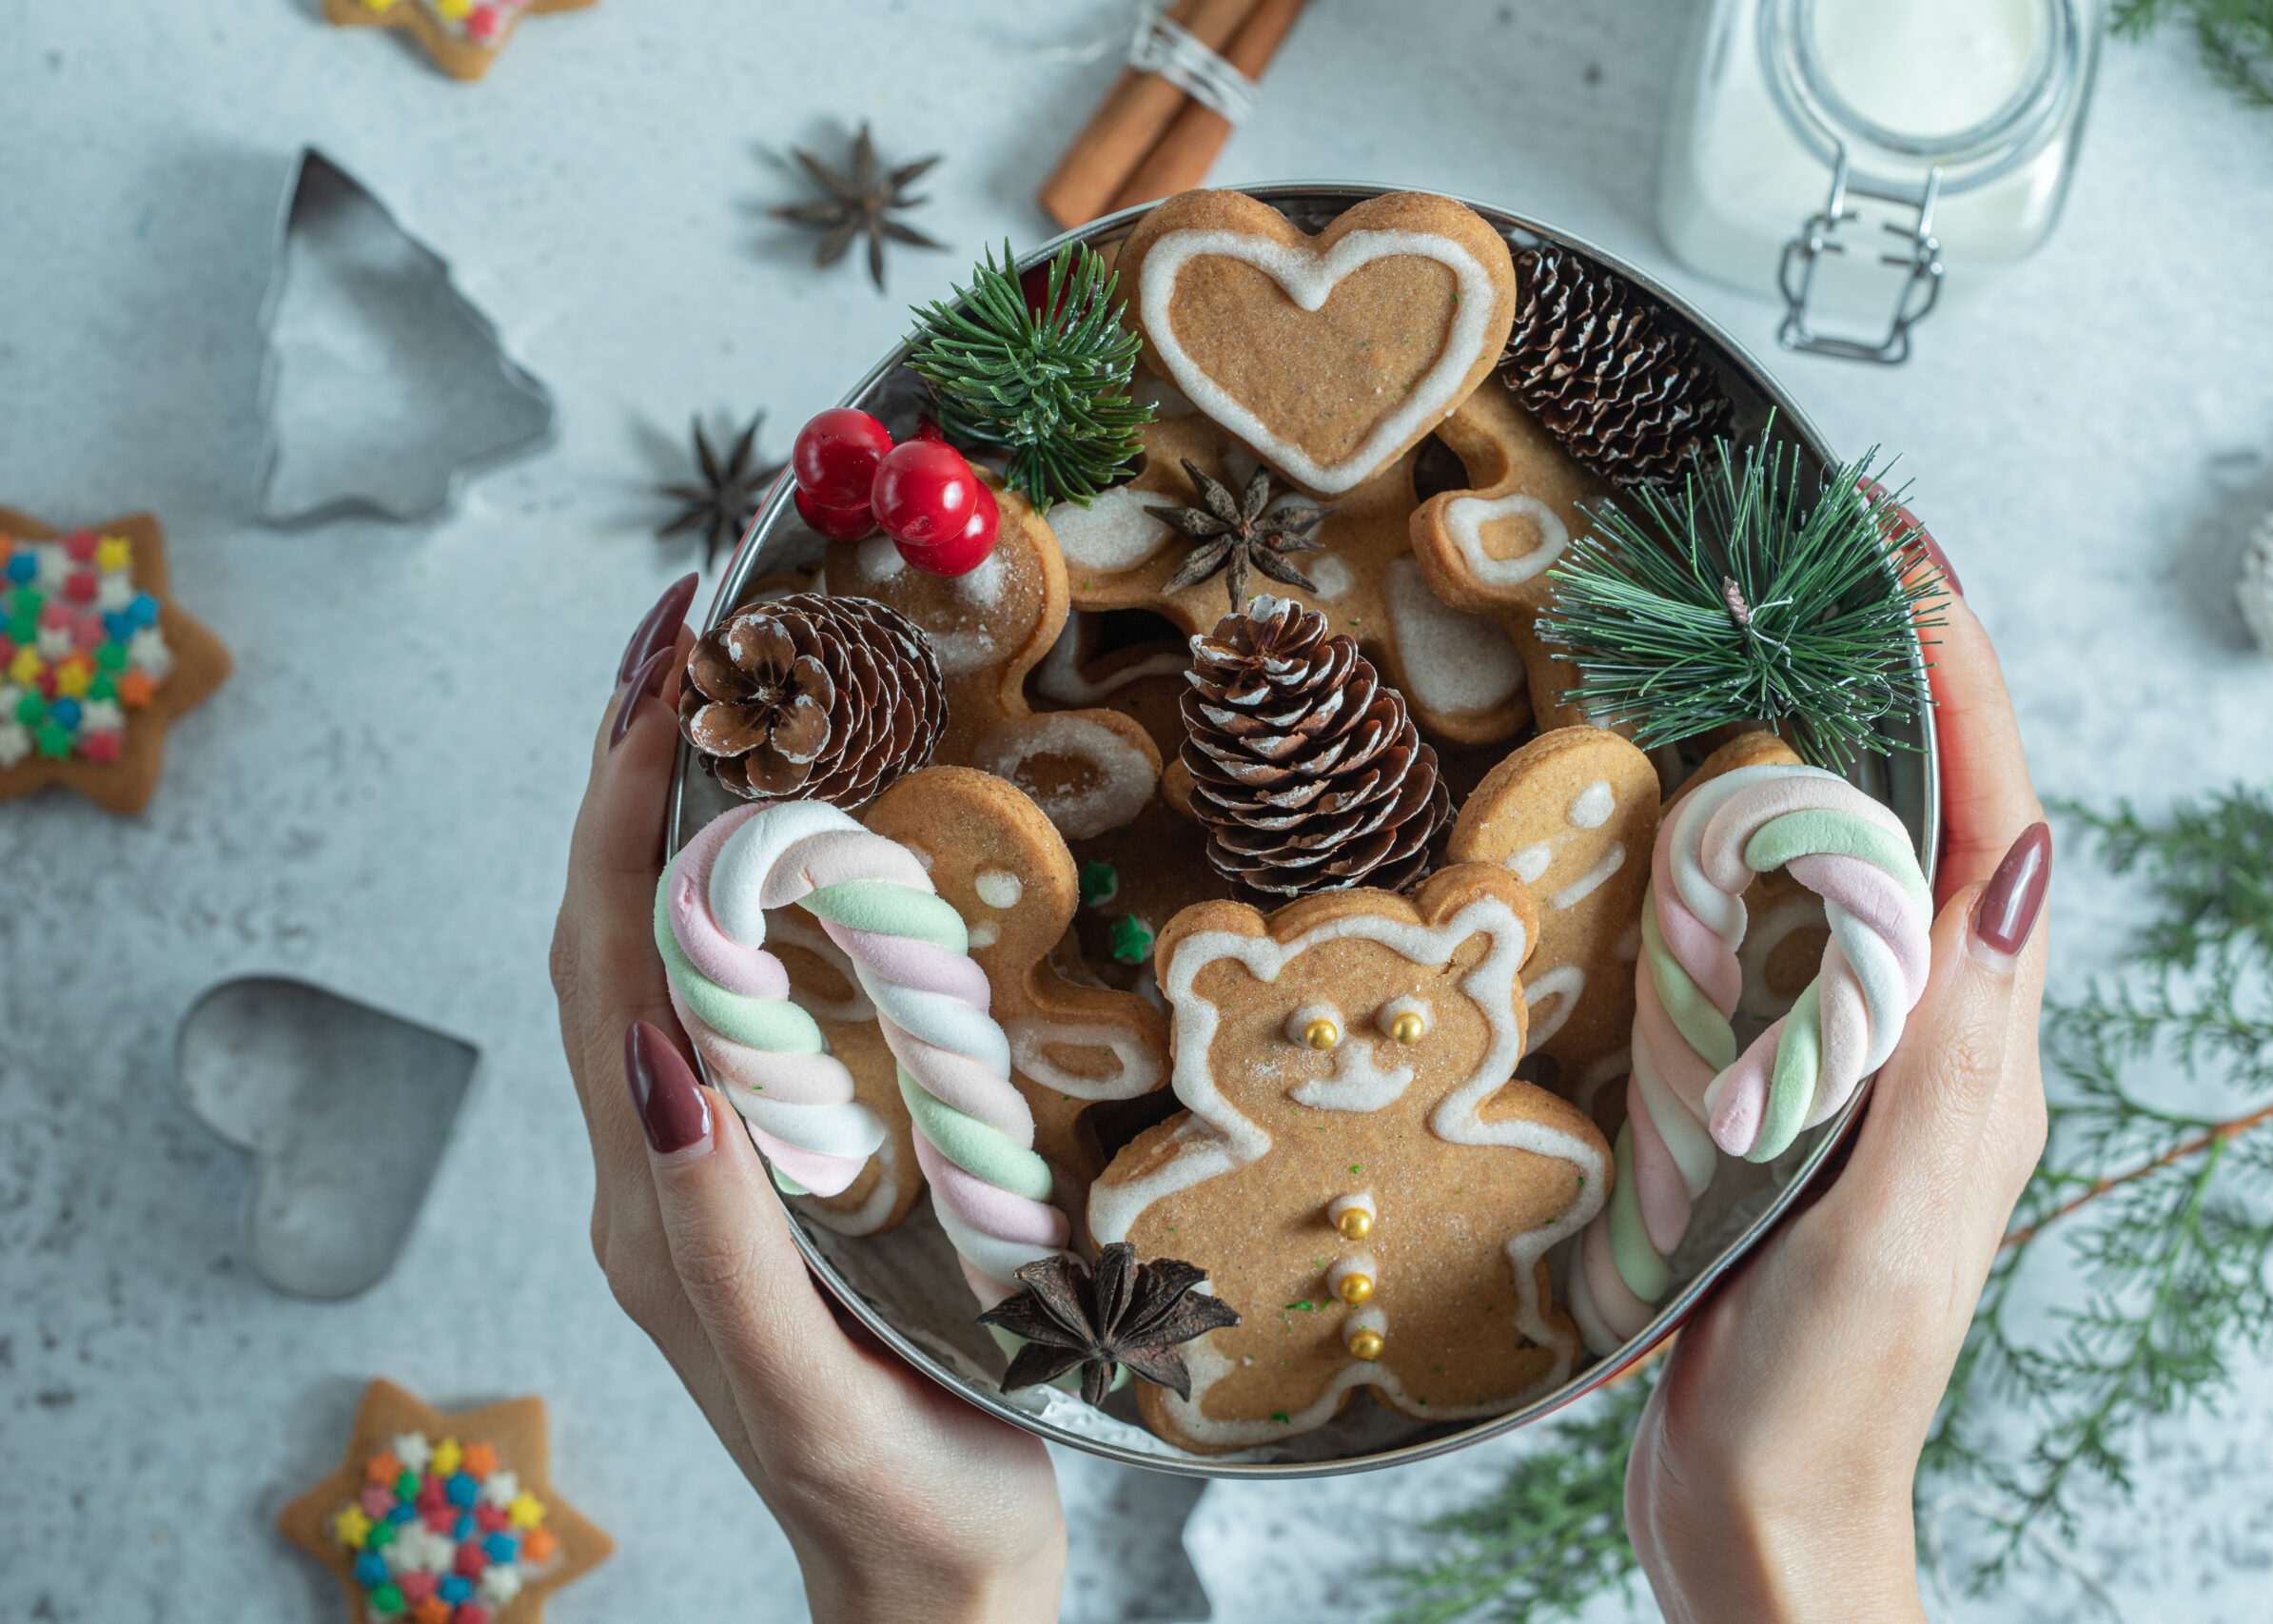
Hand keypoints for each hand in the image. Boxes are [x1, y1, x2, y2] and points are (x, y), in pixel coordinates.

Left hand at [550, 577, 1065, 1623]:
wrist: (936, 1577)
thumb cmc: (893, 1489)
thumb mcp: (802, 1381)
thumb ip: (718, 1234)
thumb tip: (665, 1050)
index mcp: (657, 1194)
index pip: (610, 959)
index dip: (623, 810)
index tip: (672, 676)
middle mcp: (667, 1158)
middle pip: (617, 927)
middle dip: (636, 768)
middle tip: (694, 631)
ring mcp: (720, 1159)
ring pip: (671, 950)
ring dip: (684, 812)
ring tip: (738, 693)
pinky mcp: (782, 1168)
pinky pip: (741, 998)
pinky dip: (750, 890)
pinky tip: (808, 844)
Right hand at [1623, 564, 2051, 1621]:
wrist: (1760, 1513)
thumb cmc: (1830, 1382)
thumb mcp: (1901, 1211)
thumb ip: (1952, 1046)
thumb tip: (2017, 864)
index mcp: (1978, 1060)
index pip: (1990, 837)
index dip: (1964, 698)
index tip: (1913, 572)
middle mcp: (1931, 1052)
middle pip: (1932, 834)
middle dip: (1903, 694)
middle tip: (1835, 577)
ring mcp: (1855, 1080)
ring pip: (1856, 882)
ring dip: (1831, 760)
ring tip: (1764, 657)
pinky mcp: (1777, 1110)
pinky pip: (1780, 955)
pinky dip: (1752, 863)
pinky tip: (1689, 833)